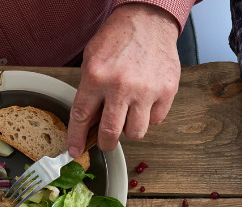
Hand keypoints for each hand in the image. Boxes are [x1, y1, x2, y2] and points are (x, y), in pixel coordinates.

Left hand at [70, 4, 180, 154]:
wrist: (147, 21)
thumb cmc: (118, 39)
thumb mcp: (92, 60)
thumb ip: (89, 91)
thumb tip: (88, 124)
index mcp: (97, 76)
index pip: (82, 117)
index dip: (77, 138)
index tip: (75, 150)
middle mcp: (121, 86)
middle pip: (111, 133)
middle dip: (106, 143)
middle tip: (106, 142)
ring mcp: (146, 90)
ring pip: (136, 132)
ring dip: (130, 128)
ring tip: (129, 113)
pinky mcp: (166, 91)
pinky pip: (156, 120)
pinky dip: (149, 116)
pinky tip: (145, 101)